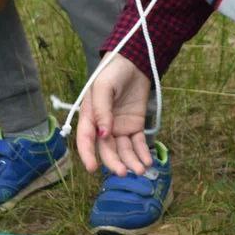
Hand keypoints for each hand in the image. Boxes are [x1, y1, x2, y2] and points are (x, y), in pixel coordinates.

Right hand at [76, 53, 153, 175]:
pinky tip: (148, 161)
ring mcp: (120, 127)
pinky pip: (138, 143)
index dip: (87, 155)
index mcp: (90, 117)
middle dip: (114, 162)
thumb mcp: (103, 87)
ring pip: (124, 150)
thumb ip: (102, 111)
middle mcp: (103, 126)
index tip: (93, 168)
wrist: (134, 62)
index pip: (86, 140)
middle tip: (123, 173)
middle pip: (107, 149)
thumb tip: (103, 135)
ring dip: (131, 161)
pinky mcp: (135, 126)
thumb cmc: (112, 72)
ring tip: (140, 170)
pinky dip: (142, 153)